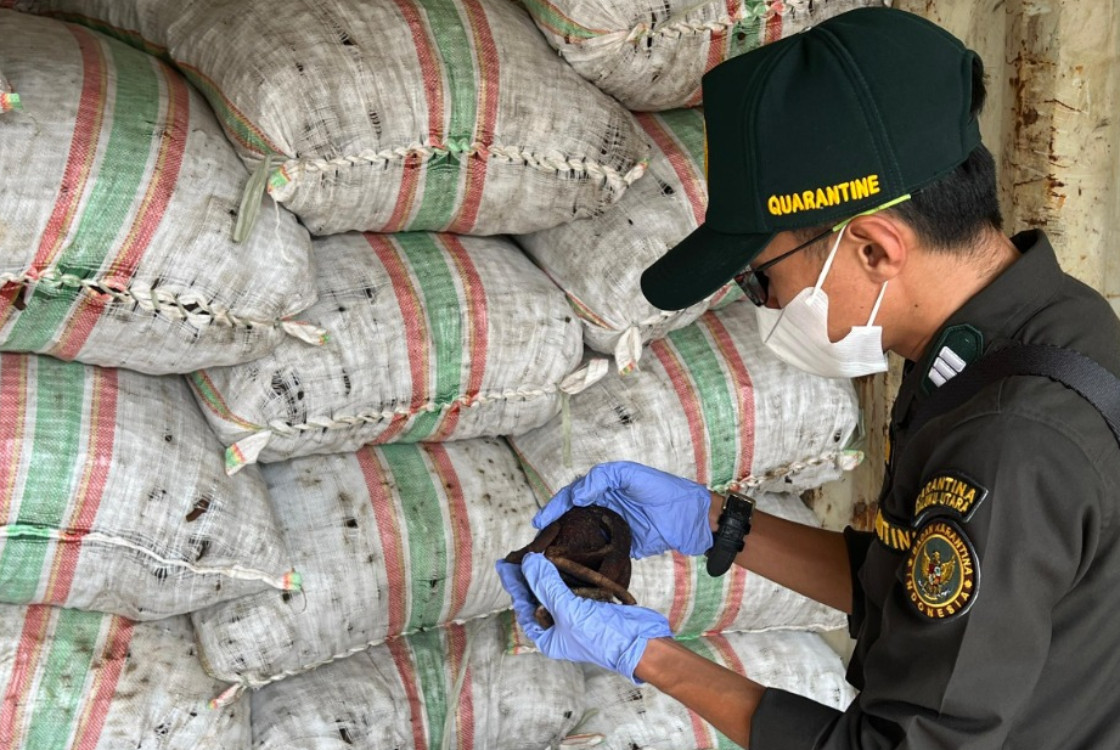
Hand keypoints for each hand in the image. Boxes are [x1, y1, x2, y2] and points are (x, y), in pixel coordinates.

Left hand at [496, 554, 670, 683]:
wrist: (640, 642)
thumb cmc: (601, 636)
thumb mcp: (568, 611)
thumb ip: (547, 586)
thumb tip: (529, 562)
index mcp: (548, 637)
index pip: (524, 605)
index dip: (514, 584)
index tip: (503, 564)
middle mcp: (560, 626)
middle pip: (539, 597)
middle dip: (530, 576)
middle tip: (520, 553)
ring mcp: (577, 615)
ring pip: (557, 590)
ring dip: (549, 571)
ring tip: (538, 551)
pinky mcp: (592, 605)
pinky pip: (575, 586)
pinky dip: (569, 573)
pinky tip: (563, 558)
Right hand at [532, 461, 713, 557]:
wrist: (689, 517)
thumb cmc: (661, 489)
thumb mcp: (629, 475)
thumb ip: (601, 479)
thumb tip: (577, 495)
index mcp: (603, 488)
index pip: (572, 496)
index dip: (554, 507)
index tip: (541, 521)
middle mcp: (603, 507)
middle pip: (571, 517)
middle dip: (554, 527)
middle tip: (538, 541)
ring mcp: (611, 528)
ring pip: (581, 535)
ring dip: (565, 544)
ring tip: (547, 556)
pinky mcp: (621, 547)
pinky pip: (598, 552)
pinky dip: (584, 558)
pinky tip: (571, 566)